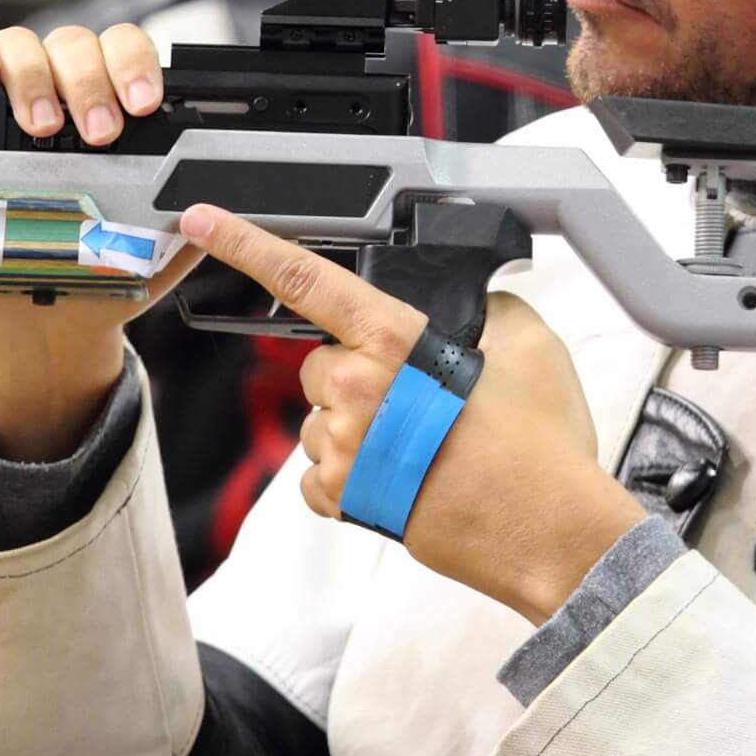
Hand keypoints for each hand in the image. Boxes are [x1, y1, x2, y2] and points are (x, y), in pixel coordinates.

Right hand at [0, 21, 200, 461]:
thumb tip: (224, 192)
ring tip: (43, 126)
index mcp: (113, 111)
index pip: (126, 54)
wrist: (42, 322)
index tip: (142, 104)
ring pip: (21, 44)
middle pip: (74, 43)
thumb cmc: (99, 272)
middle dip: (90, 81)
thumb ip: (187, 216)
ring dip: (34, 77)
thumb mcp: (152, 246)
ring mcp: (11, 99)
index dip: (135, 67)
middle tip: (99, 131)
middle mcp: (63, 95)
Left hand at [178, 205, 645, 624]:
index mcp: (393, 338)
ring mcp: (343, 446)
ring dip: (357, 431)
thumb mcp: (529, 345)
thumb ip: (483, 309)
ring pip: (322, 421)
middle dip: (356, 378)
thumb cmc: (541, 448)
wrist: (553, 535)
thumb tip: (469, 307)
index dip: (244, 242)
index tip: (202, 219)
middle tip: (417, 405)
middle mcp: (356, 387)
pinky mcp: (339, 497)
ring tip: (422, 449)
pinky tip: (402, 479)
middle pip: (320, 364)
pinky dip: (351, 478)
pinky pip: (321, 474)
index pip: (304, 276)